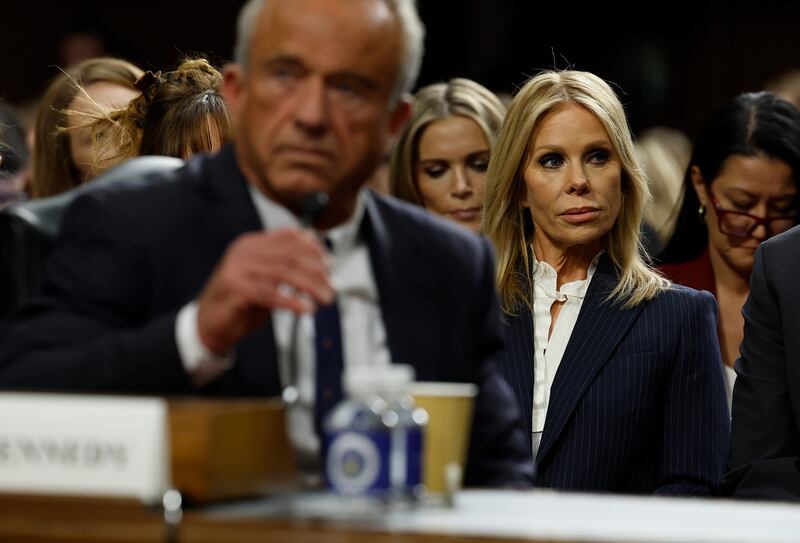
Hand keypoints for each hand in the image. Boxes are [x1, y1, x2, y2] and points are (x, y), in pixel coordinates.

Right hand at [197, 228, 332, 353]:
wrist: (208, 324)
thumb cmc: (241, 304)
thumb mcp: (267, 281)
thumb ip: (288, 271)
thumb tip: (324, 270)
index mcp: (252, 244)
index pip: (289, 237)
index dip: (314, 249)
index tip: (330, 265)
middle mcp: (244, 251)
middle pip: (291, 255)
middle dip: (317, 272)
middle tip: (332, 288)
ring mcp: (237, 268)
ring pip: (284, 273)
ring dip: (310, 287)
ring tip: (324, 300)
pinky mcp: (235, 288)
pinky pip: (270, 293)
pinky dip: (292, 301)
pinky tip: (305, 309)